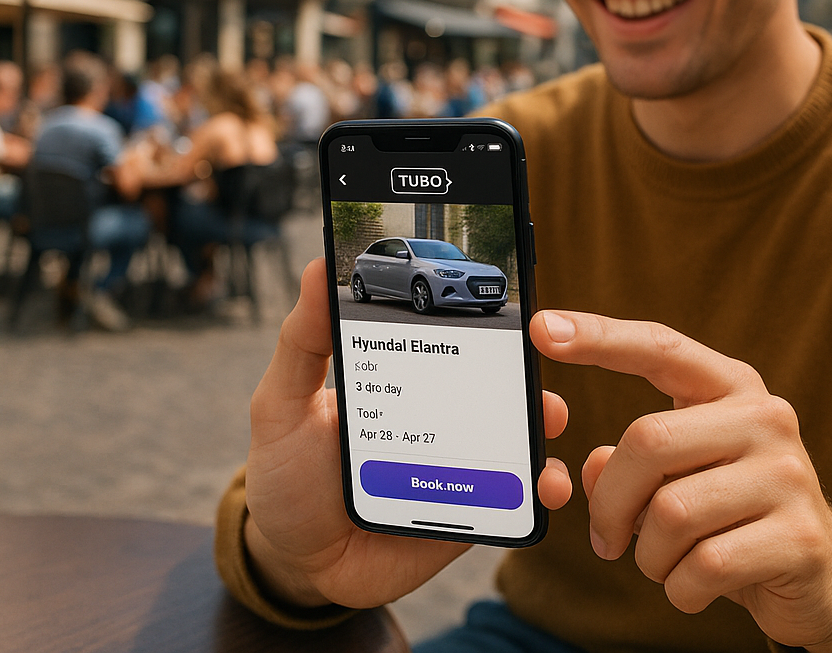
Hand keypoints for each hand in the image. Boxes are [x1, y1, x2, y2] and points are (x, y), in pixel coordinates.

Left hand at [244, 260, 572, 609]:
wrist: (295, 563)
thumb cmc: (288, 474)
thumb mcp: (283, 402)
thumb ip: (302, 342)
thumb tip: (315, 267)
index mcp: (401, 382)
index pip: (449, 346)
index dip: (485, 328)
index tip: (514, 311)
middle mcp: (435, 418)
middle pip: (492, 388)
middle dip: (526, 374)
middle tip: (537, 365)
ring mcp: (455, 466)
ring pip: (512, 439)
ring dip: (541, 426)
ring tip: (548, 421)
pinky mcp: (467, 513)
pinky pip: (511, 499)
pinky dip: (537, 491)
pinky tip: (546, 487)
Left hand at [530, 309, 831, 652]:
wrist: (822, 574)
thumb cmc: (731, 510)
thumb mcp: (681, 472)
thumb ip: (632, 460)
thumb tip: (590, 464)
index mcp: (730, 386)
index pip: (658, 345)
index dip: (598, 336)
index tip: (543, 329)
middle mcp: (764, 417)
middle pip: (648, 440)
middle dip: (611, 500)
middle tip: (604, 536)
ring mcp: (788, 474)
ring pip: (670, 511)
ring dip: (647, 553)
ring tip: (663, 561)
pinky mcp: (800, 537)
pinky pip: (703, 565)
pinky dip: (679, 587)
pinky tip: (693, 584)